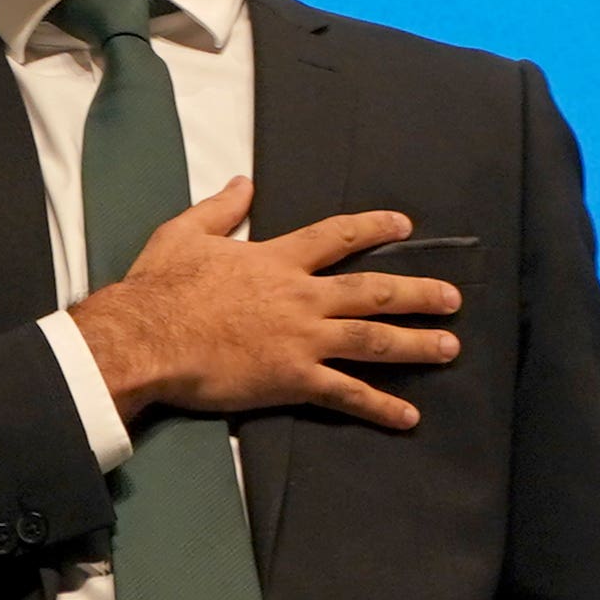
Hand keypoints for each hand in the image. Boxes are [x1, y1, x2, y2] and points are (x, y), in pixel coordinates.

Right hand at [66, 179, 460, 431]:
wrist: (147, 338)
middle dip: (416, 292)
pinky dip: (379, 406)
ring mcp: (302, 339)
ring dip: (416, 343)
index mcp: (276, 260)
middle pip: (372, 291)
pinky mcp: (293, 379)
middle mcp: (301, 297)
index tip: (404, 226)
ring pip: (373, 339)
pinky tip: (408, 417)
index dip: (373, 229)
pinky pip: (346, 393)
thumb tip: (243, 183)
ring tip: (450, 346)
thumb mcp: (184, 233)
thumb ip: (220, 209)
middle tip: (453, 297)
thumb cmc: (160, 287)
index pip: (336, 237)